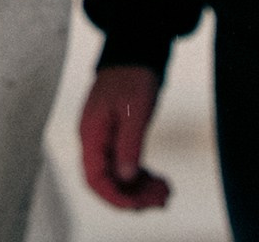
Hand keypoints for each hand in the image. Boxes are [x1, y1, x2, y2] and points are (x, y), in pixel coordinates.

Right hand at [79, 65, 170, 209]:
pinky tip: (159, 181)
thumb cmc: (132, 75)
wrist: (136, 52)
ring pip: (119, 177)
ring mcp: (106, 140)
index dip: (115, 196)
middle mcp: (95, 140)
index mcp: (91, 133)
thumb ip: (128, 145)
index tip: (138, 205)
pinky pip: (126, 166)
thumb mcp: (134, 110)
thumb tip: (125, 178)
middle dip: (134, 196)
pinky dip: (142, 177)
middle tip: (163, 199)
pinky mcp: (118, 139)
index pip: (94, 178)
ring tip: (167, 193)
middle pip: (108, 182)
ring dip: (141, 189)